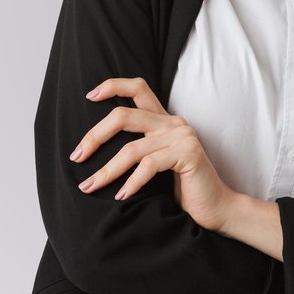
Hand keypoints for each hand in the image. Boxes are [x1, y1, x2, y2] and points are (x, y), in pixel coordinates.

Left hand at [70, 77, 239, 230]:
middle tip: (76, 157)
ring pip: (131, 148)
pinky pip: (149, 165)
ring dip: (106, 171)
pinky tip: (121, 197)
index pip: (138, 87)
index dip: (113, 86)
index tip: (89, 96)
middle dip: (95, 136)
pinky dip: (132, 182)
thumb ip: (138, 149)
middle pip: (124, 115)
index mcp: (164, 119)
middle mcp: (173, 123)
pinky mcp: (187, 154)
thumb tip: (93, 149)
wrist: (217, 207)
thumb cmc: (183, 188)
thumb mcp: (155, 162)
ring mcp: (181, 137)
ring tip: (89, 186)